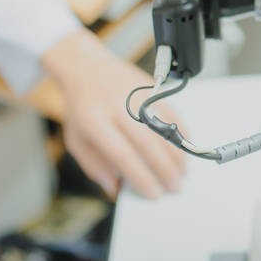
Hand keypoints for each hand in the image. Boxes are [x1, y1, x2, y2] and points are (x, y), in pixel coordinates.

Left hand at [41, 28, 186, 198]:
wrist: (86, 67)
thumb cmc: (81, 108)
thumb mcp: (75, 139)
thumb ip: (94, 166)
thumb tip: (115, 187)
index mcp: (94, 122)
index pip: (123, 155)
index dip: (141, 176)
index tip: (154, 193)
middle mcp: (118, 106)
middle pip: (148, 142)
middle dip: (165, 169)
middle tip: (175, 186)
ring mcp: (136, 94)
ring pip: (164, 127)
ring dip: (177, 152)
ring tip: (183, 171)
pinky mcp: (150, 87)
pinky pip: (171, 111)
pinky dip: (181, 130)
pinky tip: (185, 145)